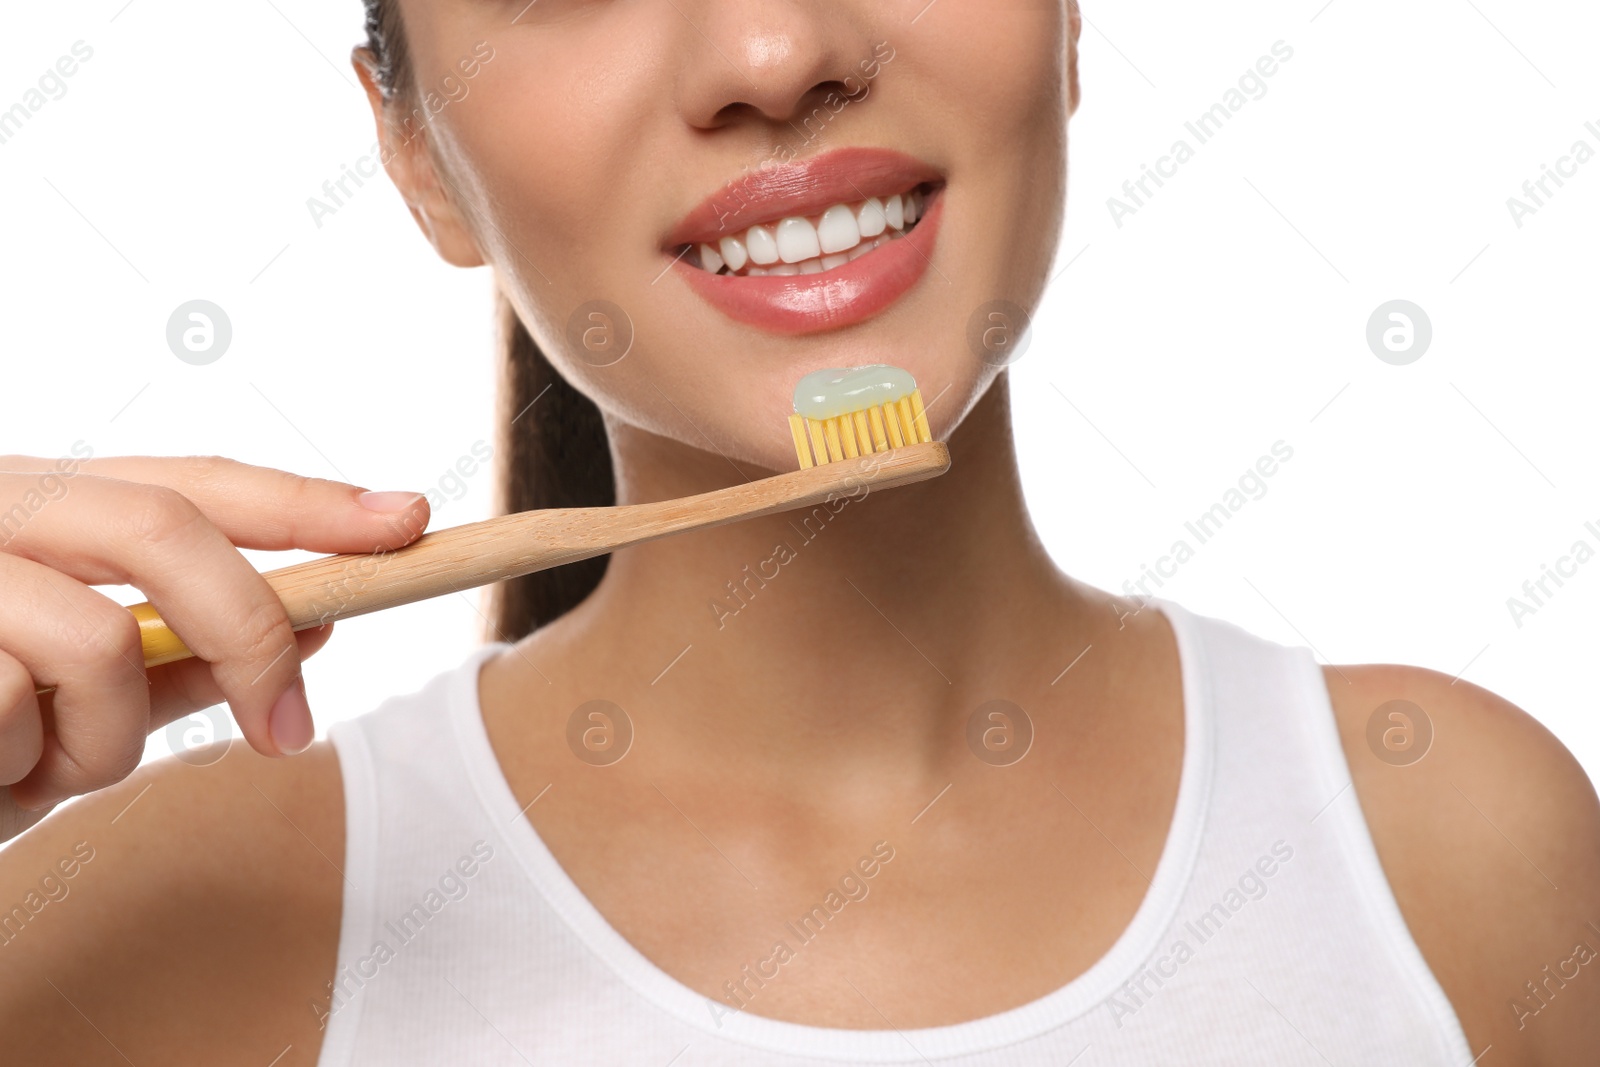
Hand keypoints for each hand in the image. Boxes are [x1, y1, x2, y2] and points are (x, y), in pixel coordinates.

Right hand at [0, 454, 429, 840]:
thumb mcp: (81, 694)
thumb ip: (185, 657)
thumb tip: (317, 633)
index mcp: (45, 507)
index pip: (194, 479)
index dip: (306, 498)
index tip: (406, 520)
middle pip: (165, 524)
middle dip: (250, 628)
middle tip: (290, 731)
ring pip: (99, 639)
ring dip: (103, 740)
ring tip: (41, 769)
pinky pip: (13, 701)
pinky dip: (20, 764)